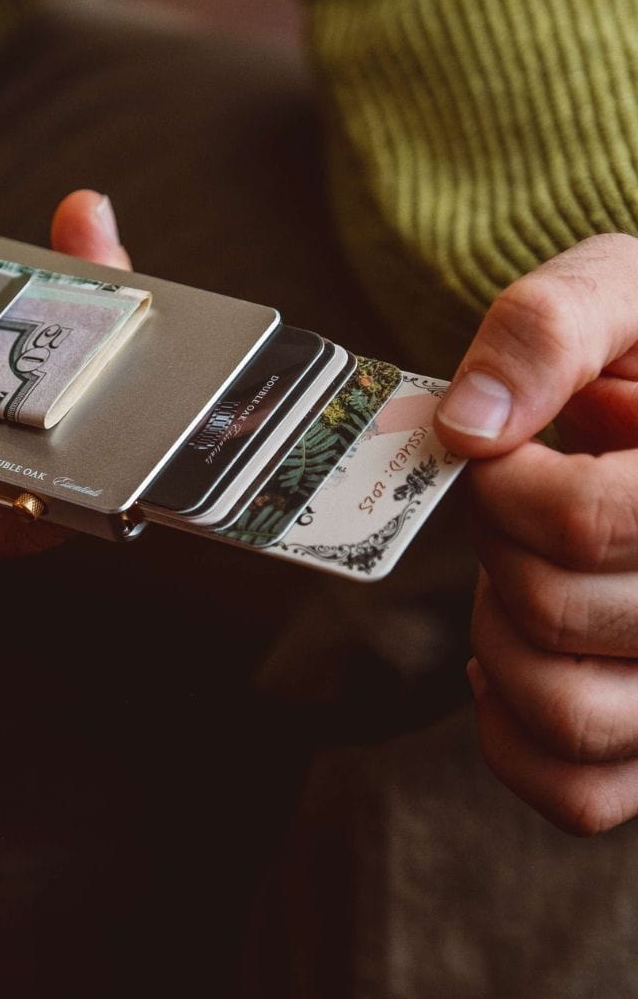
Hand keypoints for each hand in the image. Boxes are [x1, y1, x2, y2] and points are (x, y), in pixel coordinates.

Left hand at [433, 233, 637, 833]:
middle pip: (556, 609)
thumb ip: (550, 330)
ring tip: (525, 573)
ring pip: (566, 714)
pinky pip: (579, 794)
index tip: (497, 447)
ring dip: (500, 636)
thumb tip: (465, 426)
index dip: (501, 483)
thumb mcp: (628, 292)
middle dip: (496, 543)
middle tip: (519, 499)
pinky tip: (513, 652)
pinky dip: (513, 731)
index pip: (583, 522)